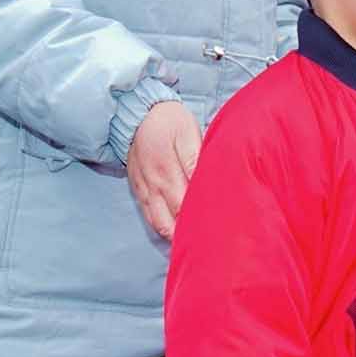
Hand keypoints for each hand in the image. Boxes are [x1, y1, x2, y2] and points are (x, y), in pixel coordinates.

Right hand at [127, 100, 200, 239]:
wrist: (137, 113)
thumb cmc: (168, 121)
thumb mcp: (188, 134)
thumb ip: (196, 161)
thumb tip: (206, 185)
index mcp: (167, 173)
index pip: (186, 208)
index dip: (201, 223)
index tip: (218, 232)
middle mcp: (153, 187)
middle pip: (171, 224)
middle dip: (189, 236)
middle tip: (211, 244)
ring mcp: (143, 191)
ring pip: (158, 225)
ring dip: (174, 235)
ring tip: (196, 242)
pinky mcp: (138, 191)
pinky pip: (149, 216)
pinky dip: (163, 227)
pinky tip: (177, 231)